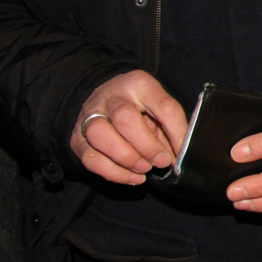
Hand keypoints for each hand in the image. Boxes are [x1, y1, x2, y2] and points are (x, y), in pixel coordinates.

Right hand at [70, 70, 187, 185]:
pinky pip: (91, 158)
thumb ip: (170, 129)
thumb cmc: (138, 107)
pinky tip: (133, 177)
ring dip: (126, 158)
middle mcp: (112, 97)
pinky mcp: (77, 138)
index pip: (163, 105)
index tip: (183, 151)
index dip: (177, 132)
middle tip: (161, 162)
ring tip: (144, 169)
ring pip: (100, 136)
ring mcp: (90, 116)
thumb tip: (179, 158)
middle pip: (125, 118)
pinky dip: (114, 173)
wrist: (102, 99)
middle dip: (146, 146)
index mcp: (140, 84)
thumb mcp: (158, 107)